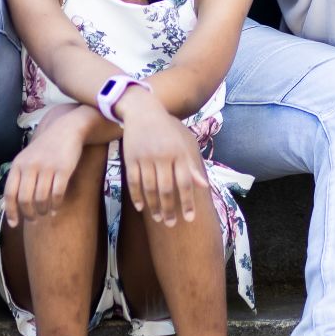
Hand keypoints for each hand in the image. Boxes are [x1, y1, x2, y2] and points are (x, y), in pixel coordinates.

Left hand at [2, 110, 87, 225]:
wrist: (66, 130)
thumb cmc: (44, 149)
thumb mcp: (26, 160)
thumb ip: (17, 181)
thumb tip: (5, 209)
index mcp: (18, 164)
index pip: (10, 193)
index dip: (10, 211)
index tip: (14, 225)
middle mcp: (30, 166)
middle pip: (25, 199)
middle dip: (29, 214)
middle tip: (34, 219)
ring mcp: (47, 167)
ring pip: (41, 199)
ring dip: (43, 211)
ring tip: (45, 213)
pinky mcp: (63, 169)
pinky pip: (57, 194)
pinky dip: (56, 205)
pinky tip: (56, 209)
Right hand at [116, 92, 208, 227]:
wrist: (142, 111)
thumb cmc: (166, 131)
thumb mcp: (182, 144)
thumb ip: (191, 166)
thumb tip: (204, 186)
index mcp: (178, 153)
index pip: (184, 182)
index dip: (187, 202)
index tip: (190, 219)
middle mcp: (162, 156)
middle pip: (166, 189)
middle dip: (169, 209)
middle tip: (171, 224)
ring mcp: (145, 157)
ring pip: (149, 188)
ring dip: (153, 206)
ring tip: (158, 218)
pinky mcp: (130, 158)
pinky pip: (133, 182)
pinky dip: (136, 196)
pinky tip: (141, 207)